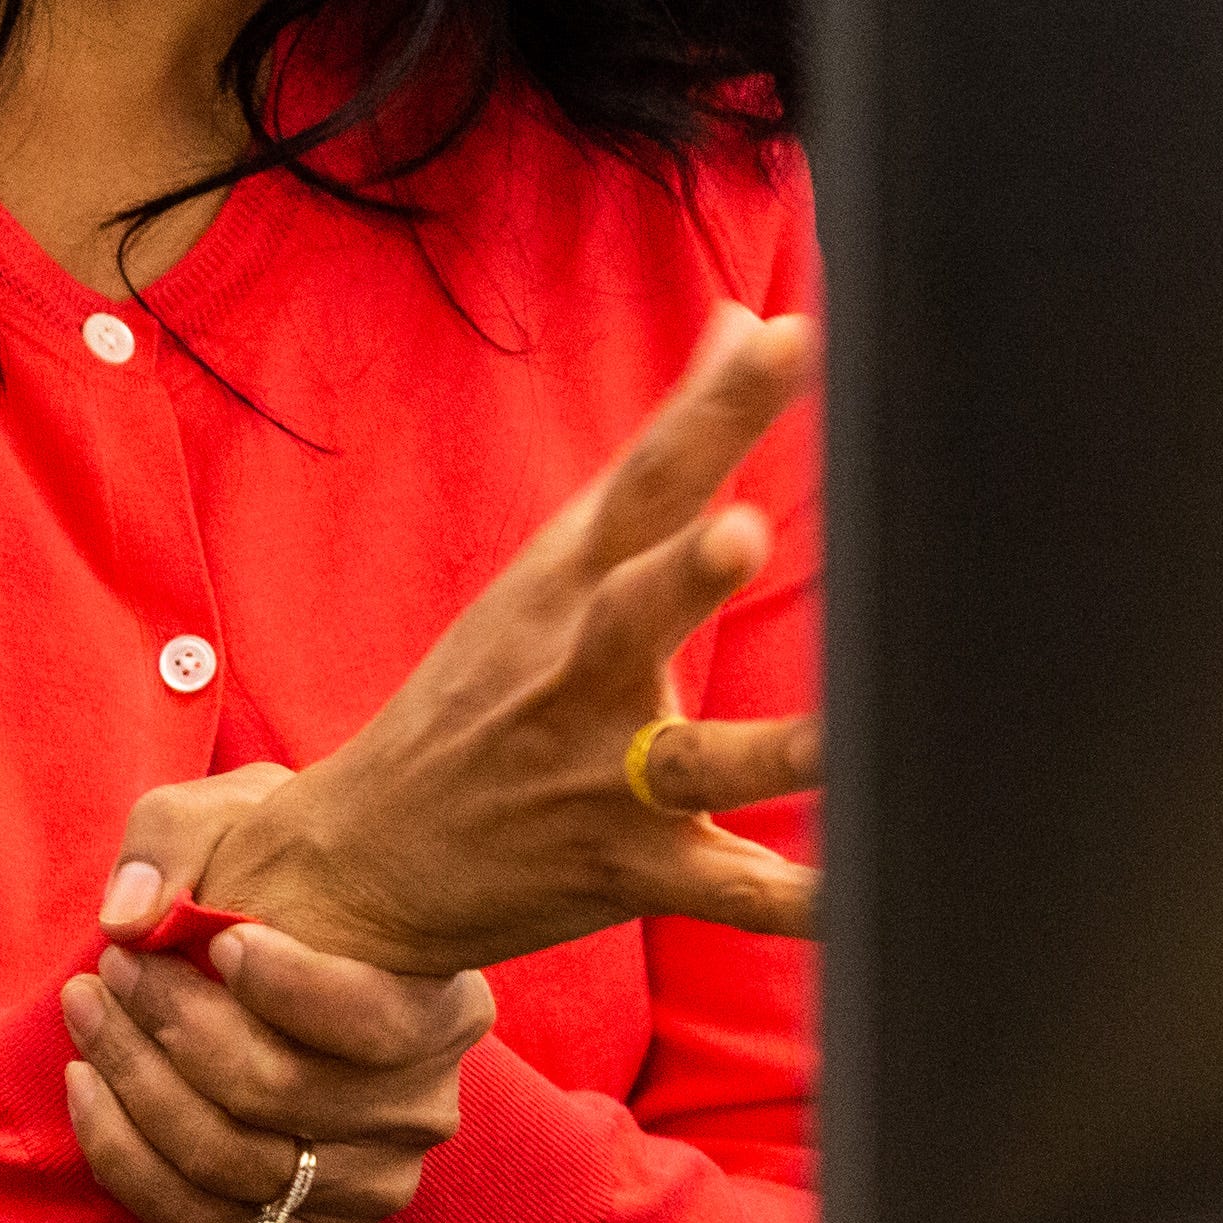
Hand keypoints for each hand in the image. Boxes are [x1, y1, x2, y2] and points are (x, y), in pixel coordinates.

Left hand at [54, 768, 491, 1222]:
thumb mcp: (235, 817)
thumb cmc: (273, 882)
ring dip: (135, 1086)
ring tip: (88, 1013)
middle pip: (281, 1093)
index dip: (292, 987)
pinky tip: (90, 1088)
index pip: (375, 1021)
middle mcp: (421, 1109)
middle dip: (173, 1025)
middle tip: (112, 967)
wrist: (291, 963)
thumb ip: (178, 837)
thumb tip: (131, 915)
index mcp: (443, 1009)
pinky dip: (129, 1159)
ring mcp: (371, 1184)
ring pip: (231, 1162)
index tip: (220, 939)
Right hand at [196, 308, 822, 976]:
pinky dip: (795, 901)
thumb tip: (745, 321)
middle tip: (740, 533)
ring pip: (696, 762)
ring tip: (837, 737)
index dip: (715, 410)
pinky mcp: (627, 873)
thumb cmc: (478, 698)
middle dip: (687, 573)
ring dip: (765, 749)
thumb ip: (665, 453)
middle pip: (642, 607)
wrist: (359, 860)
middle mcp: (578, 673)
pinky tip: (863, 897)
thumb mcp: (549, 564)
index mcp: (563, 584)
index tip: (788, 341)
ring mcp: (602, 780)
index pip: (646, 480)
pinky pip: (727, 893)